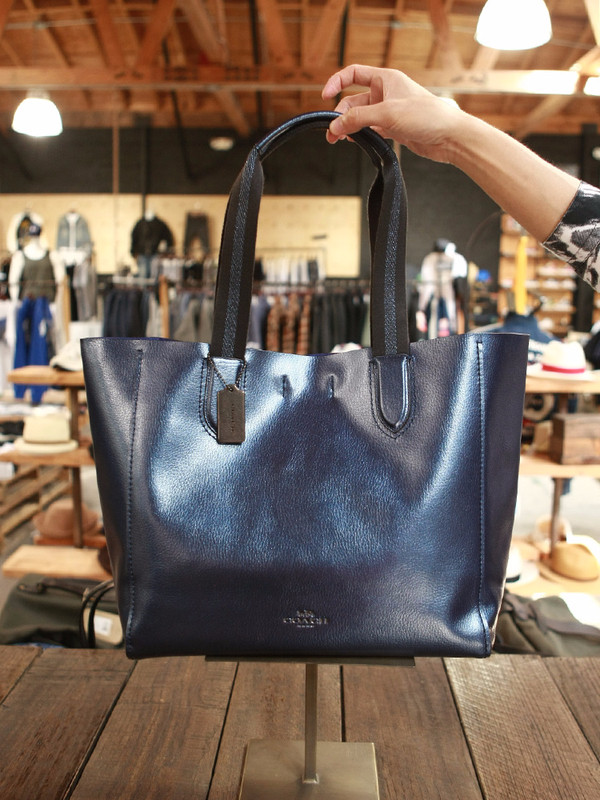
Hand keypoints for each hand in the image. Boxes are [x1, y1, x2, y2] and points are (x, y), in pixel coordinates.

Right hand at [321, 64, 464, 163]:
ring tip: (340, 140)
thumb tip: (335, 125)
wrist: (449, 136)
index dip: (337, 83)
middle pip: (353, 101)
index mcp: (386, 79)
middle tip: (331, 132)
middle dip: (341, 115)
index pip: (353, 74)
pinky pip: (370, 129)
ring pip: (360, 117)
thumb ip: (358, 119)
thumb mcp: (387, 114)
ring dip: (349, 127)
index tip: (325, 97)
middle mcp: (386, 93)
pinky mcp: (393, 128)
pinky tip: (357, 142)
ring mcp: (389, 112)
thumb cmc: (427, 116)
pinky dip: (361, 135)